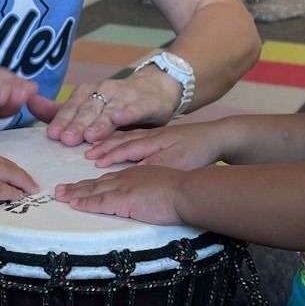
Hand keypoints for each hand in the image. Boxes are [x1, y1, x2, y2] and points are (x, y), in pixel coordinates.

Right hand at [0, 145, 38, 217]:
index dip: (0, 165)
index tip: (7, 171)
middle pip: (2, 162)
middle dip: (17, 171)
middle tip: (28, 179)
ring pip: (6, 172)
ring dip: (21, 180)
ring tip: (31, 188)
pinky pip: (1, 189)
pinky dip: (12, 192)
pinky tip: (19, 196)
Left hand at [35, 66, 180, 145]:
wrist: (156, 88)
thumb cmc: (117, 103)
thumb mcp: (89, 107)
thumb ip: (61, 110)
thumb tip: (29, 103)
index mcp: (88, 93)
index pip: (71, 108)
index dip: (62, 121)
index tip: (52, 135)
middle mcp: (104, 91)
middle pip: (88, 110)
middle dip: (77, 124)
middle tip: (67, 139)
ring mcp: (124, 95)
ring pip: (109, 110)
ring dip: (99, 122)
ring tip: (89, 136)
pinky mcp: (145, 102)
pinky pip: (135, 108)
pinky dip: (127, 113)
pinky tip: (119, 119)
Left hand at [53, 166, 186, 225]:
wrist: (187, 190)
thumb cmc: (181, 190)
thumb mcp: (161, 185)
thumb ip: (149, 190)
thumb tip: (146, 199)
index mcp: (135, 174)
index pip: (109, 179)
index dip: (93, 183)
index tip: (80, 186)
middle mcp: (126, 178)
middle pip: (96, 182)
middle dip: (77, 187)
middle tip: (60, 189)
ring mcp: (123, 188)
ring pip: (94, 190)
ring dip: (75, 193)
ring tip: (60, 195)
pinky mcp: (124, 199)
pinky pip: (100, 202)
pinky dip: (85, 202)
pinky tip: (74, 204)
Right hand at [82, 120, 225, 170]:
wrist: (218, 136)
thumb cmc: (198, 151)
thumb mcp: (177, 161)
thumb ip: (153, 164)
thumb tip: (130, 171)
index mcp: (151, 141)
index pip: (124, 148)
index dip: (107, 155)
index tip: (92, 163)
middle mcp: (150, 136)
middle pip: (121, 140)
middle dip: (102, 147)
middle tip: (86, 153)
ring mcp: (155, 135)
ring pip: (126, 137)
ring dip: (110, 143)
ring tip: (95, 148)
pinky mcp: (162, 137)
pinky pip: (134, 136)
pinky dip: (122, 139)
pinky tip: (119, 144)